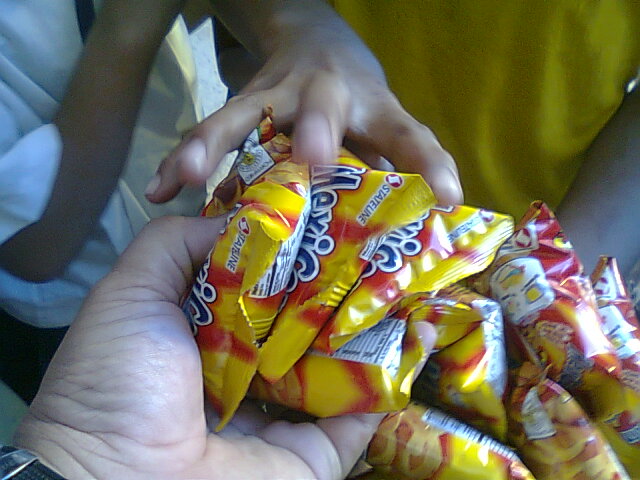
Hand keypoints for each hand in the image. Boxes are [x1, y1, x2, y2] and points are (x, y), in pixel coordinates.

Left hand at [13, 216, 435, 479]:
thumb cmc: (117, 380)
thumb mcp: (131, 294)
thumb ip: (176, 244)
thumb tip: (243, 215)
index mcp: (208, 327)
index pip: (263, 276)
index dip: (296, 242)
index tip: (332, 204)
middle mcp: (250, 363)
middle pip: (307, 313)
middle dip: (343, 275)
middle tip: (386, 231)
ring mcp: (286, 408)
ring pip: (342, 356)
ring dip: (378, 317)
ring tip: (417, 268)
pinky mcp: (315, 450)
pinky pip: (363, 410)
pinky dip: (397, 371)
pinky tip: (426, 326)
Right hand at [145, 1, 461, 205]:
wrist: (311, 37)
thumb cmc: (354, 97)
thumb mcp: (380, 125)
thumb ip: (386, 170)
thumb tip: (407, 231)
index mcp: (372, 106)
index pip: (408, 133)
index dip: (429, 164)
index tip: (447, 199)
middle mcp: (326, 93)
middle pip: (322, 106)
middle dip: (316, 130)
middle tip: (313, 160)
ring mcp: (278, 91)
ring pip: (246, 113)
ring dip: (217, 143)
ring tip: (188, 175)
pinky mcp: (243, 98)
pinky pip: (211, 128)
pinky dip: (185, 155)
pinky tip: (160, 187)